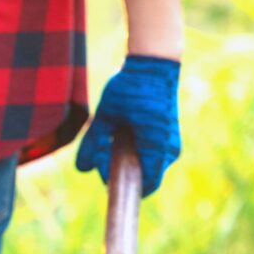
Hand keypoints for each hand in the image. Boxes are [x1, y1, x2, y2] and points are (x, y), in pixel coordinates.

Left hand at [76, 55, 180, 197]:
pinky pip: (151, 158)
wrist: (154, 62)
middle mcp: (169, 150)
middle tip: (104, 158)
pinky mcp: (168, 139)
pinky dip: (136, 156)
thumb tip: (82, 170)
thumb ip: (94, 143)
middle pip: (144, 179)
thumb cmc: (130, 88)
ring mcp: (171, 145)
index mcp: (156, 147)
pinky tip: (122, 139)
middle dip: (123, 175)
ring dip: (129, 165)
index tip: (108, 187)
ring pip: (147, 169)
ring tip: (112, 144)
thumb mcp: (105, 116)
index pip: (145, 185)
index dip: (125, 190)